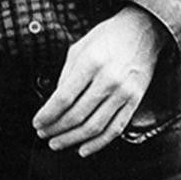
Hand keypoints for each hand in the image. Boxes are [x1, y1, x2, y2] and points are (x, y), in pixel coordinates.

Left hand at [32, 5, 169, 156]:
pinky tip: (83, 149)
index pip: (64, 98)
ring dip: (72, 139)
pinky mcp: (134, 101)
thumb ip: (66, 74)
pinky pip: (115, 129)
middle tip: (44, 134)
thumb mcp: (80, 47)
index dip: (48, 114)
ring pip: (94, 126)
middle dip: (56, 129)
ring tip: (57, 143)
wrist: (143, 31)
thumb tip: (55, 102)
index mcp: (91, 62)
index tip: (37, 122)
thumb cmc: (108, 37)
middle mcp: (109, 79)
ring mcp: (124, 92)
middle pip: (77, 115)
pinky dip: (98, 144)